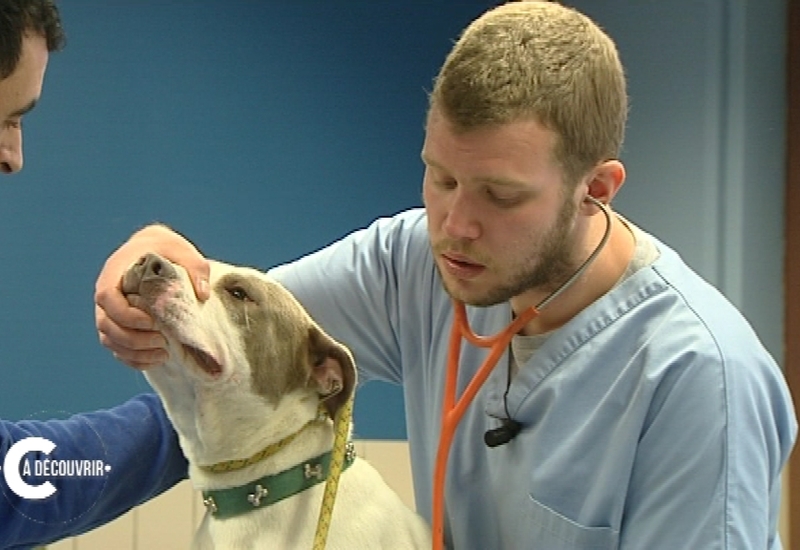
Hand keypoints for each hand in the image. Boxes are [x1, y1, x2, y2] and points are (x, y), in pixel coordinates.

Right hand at [94, 224, 210, 369]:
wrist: (154, 249)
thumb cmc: (167, 249)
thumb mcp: (183, 250)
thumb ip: (195, 267)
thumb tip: (203, 294)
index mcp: (115, 272)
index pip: (107, 297)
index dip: (125, 314)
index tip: (151, 322)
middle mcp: (107, 293)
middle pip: (106, 324)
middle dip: (133, 339)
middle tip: (162, 342)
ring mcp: (109, 311)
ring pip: (109, 339)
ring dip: (133, 352)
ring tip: (164, 353)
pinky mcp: (118, 324)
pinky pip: (117, 347)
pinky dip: (133, 358)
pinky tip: (156, 359)